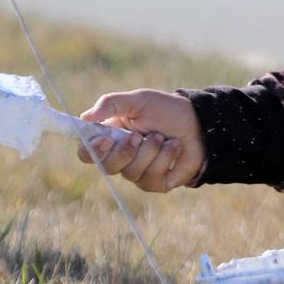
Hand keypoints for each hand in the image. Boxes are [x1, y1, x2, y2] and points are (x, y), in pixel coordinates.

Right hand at [76, 88, 205, 192]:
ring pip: (131, 173)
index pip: (87, 153)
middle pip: (106, 167)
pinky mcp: (155, 183)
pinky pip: (151, 179)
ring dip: (150, 151)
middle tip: (138, 136)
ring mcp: (137, 172)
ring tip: (162, 137)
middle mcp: (121, 157)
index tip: (104, 140)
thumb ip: (111, 104)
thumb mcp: (138, 100)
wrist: (198, 123)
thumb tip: (85, 117)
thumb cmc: (166, 110)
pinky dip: (164, 159)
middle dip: (124, 151)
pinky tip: (174, 147)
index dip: (91, 151)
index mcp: (110, 137)